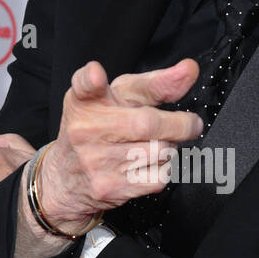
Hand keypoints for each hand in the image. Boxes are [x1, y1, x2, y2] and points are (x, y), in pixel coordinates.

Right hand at [38, 59, 202, 229]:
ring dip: (171, 146)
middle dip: (180, 124)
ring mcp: (97, 161)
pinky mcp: (110, 187)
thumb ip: (155, 83)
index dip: (91, 79)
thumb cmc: (100, 129)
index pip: (85, 86)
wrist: (68, 178)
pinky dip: (166, 168)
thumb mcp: (119, 98)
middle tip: (190, 123)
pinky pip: (159, 176)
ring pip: (160, 151)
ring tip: (159, 143)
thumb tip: (189, 70)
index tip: (96, 75)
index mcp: (85, 102)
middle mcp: (86, 130)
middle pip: (147, 123)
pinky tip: (151, 163)